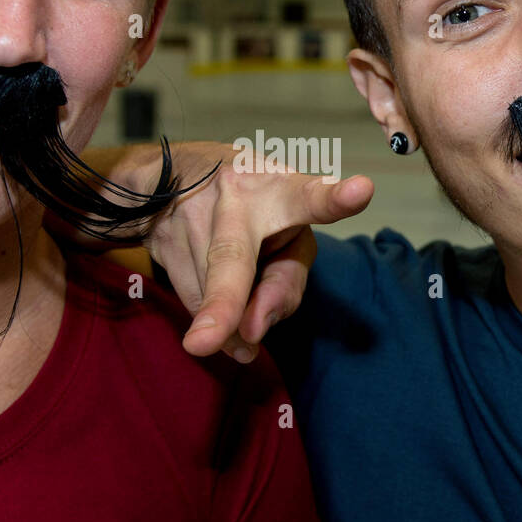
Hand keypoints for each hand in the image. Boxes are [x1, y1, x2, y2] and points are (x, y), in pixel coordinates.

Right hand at [139, 142, 373, 361]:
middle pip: (231, 259)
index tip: (360, 192)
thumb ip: (284, 285)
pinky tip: (212, 308)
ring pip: (207, 294)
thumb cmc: (252, 209)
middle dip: (223, 304)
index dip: (332, 198)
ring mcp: (191, 213)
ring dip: (224, 322)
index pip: (309, 196)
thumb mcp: (285, 235)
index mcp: (281, 190)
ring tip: (237, 316)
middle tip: (205, 343)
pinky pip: (187, 299)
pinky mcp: (161, 237)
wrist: (168, 179)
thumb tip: (250, 336)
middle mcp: (235, 195)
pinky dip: (205, 315)